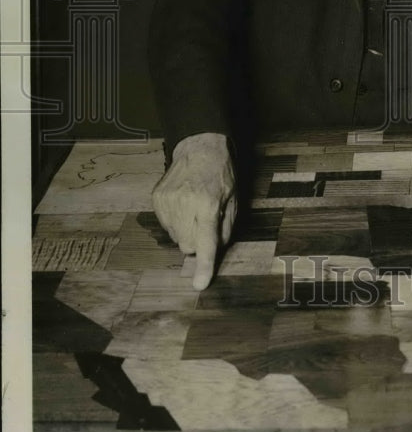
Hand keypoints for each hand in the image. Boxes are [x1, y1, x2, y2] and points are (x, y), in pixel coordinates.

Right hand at [152, 132, 236, 289]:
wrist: (199, 147)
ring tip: (194, 209)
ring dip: (186, 231)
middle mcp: (185, 204)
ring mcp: (167, 201)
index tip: (199, 284)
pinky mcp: (156, 199)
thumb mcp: (234, 198)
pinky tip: (183, 204)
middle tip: (206, 222)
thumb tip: (215, 251)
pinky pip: (166, 225)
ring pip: (176, 237)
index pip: (205, 242)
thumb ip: (226, 227)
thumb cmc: (221, 173)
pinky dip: (176, 221)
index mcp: (208, 204)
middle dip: (197, 241)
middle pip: (187, 245)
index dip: (203, 265)